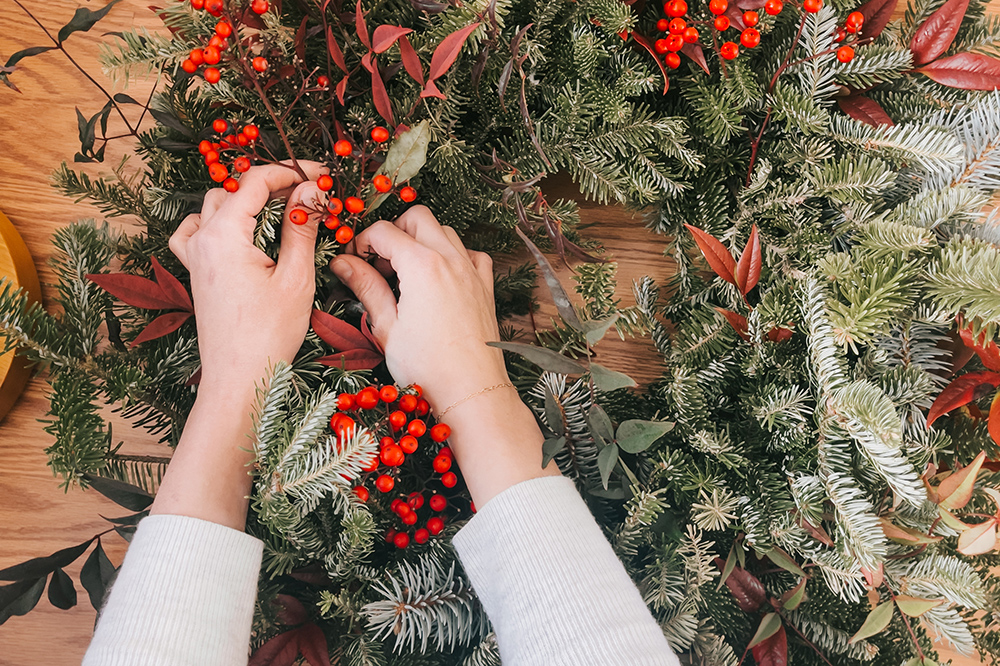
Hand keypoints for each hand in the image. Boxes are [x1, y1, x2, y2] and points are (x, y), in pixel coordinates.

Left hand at [168, 161, 327, 392]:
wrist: (240, 379)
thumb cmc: (269, 334)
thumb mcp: (295, 277)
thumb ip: (301, 227)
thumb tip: (312, 191)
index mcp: (223, 235)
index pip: (256, 181)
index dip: (292, 172)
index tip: (321, 175)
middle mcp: (202, 239)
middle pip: (236, 190)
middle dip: (275, 185)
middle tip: (311, 196)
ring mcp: (194, 256)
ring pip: (215, 205)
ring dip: (248, 201)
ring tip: (283, 212)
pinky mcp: (196, 272)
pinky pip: (195, 231)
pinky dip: (216, 221)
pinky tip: (239, 232)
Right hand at [331, 207, 560, 506]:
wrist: (471, 390)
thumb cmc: (426, 366)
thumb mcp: (387, 326)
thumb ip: (366, 286)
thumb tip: (343, 263)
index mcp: (422, 265)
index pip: (384, 231)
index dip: (362, 241)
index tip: (354, 260)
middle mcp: (450, 259)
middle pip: (417, 217)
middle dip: (394, 230)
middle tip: (380, 261)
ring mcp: (472, 270)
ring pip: (445, 231)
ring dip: (423, 240)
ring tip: (406, 272)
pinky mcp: (485, 286)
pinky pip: (471, 254)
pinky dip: (453, 255)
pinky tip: (440, 278)